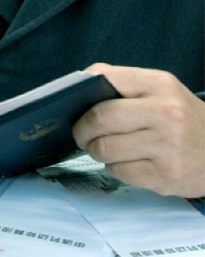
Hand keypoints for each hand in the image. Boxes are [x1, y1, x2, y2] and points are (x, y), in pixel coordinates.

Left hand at [73, 63, 204, 196]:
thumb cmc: (181, 118)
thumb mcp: (161, 90)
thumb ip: (123, 85)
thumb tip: (77, 88)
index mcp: (160, 84)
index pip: (106, 80)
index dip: (82, 95)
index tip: (75, 107)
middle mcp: (166, 113)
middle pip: (100, 118)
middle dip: (82, 130)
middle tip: (81, 135)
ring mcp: (167, 146)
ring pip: (105, 149)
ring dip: (97, 151)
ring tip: (105, 148)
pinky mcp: (165, 176)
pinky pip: (119, 172)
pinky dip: (115, 168)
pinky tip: (128, 162)